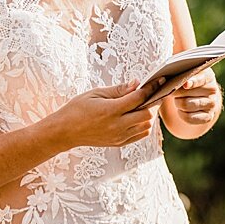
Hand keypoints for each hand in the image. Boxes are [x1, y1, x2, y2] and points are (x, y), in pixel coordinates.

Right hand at [45, 80, 160, 149]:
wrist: (65, 131)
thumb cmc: (77, 108)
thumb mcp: (96, 93)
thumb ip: (118, 90)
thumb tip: (137, 83)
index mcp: (110, 110)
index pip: (138, 98)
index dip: (151, 88)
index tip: (159, 80)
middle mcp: (117, 125)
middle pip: (147, 115)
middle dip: (153, 103)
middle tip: (154, 93)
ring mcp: (119, 136)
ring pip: (146, 127)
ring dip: (149, 115)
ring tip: (146, 104)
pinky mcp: (119, 143)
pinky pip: (140, 135)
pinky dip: (144, 125)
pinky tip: (139, 116)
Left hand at [167, 66, 222, 128]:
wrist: (194, 97)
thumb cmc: (184, 83)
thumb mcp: (181, 75)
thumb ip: (174, 75)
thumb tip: (162, 80)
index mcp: (207, 76)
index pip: (202, 79)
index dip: (193, 82)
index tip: (185, 84)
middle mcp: (212, 89)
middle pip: (191, 93)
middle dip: (177, 93)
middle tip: (172, 92)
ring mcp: (211, 104)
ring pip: (188, 105)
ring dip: (178, 103)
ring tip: (176, 100)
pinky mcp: (208, 117)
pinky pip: (190, 118)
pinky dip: (182, 115)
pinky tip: (180, 110)